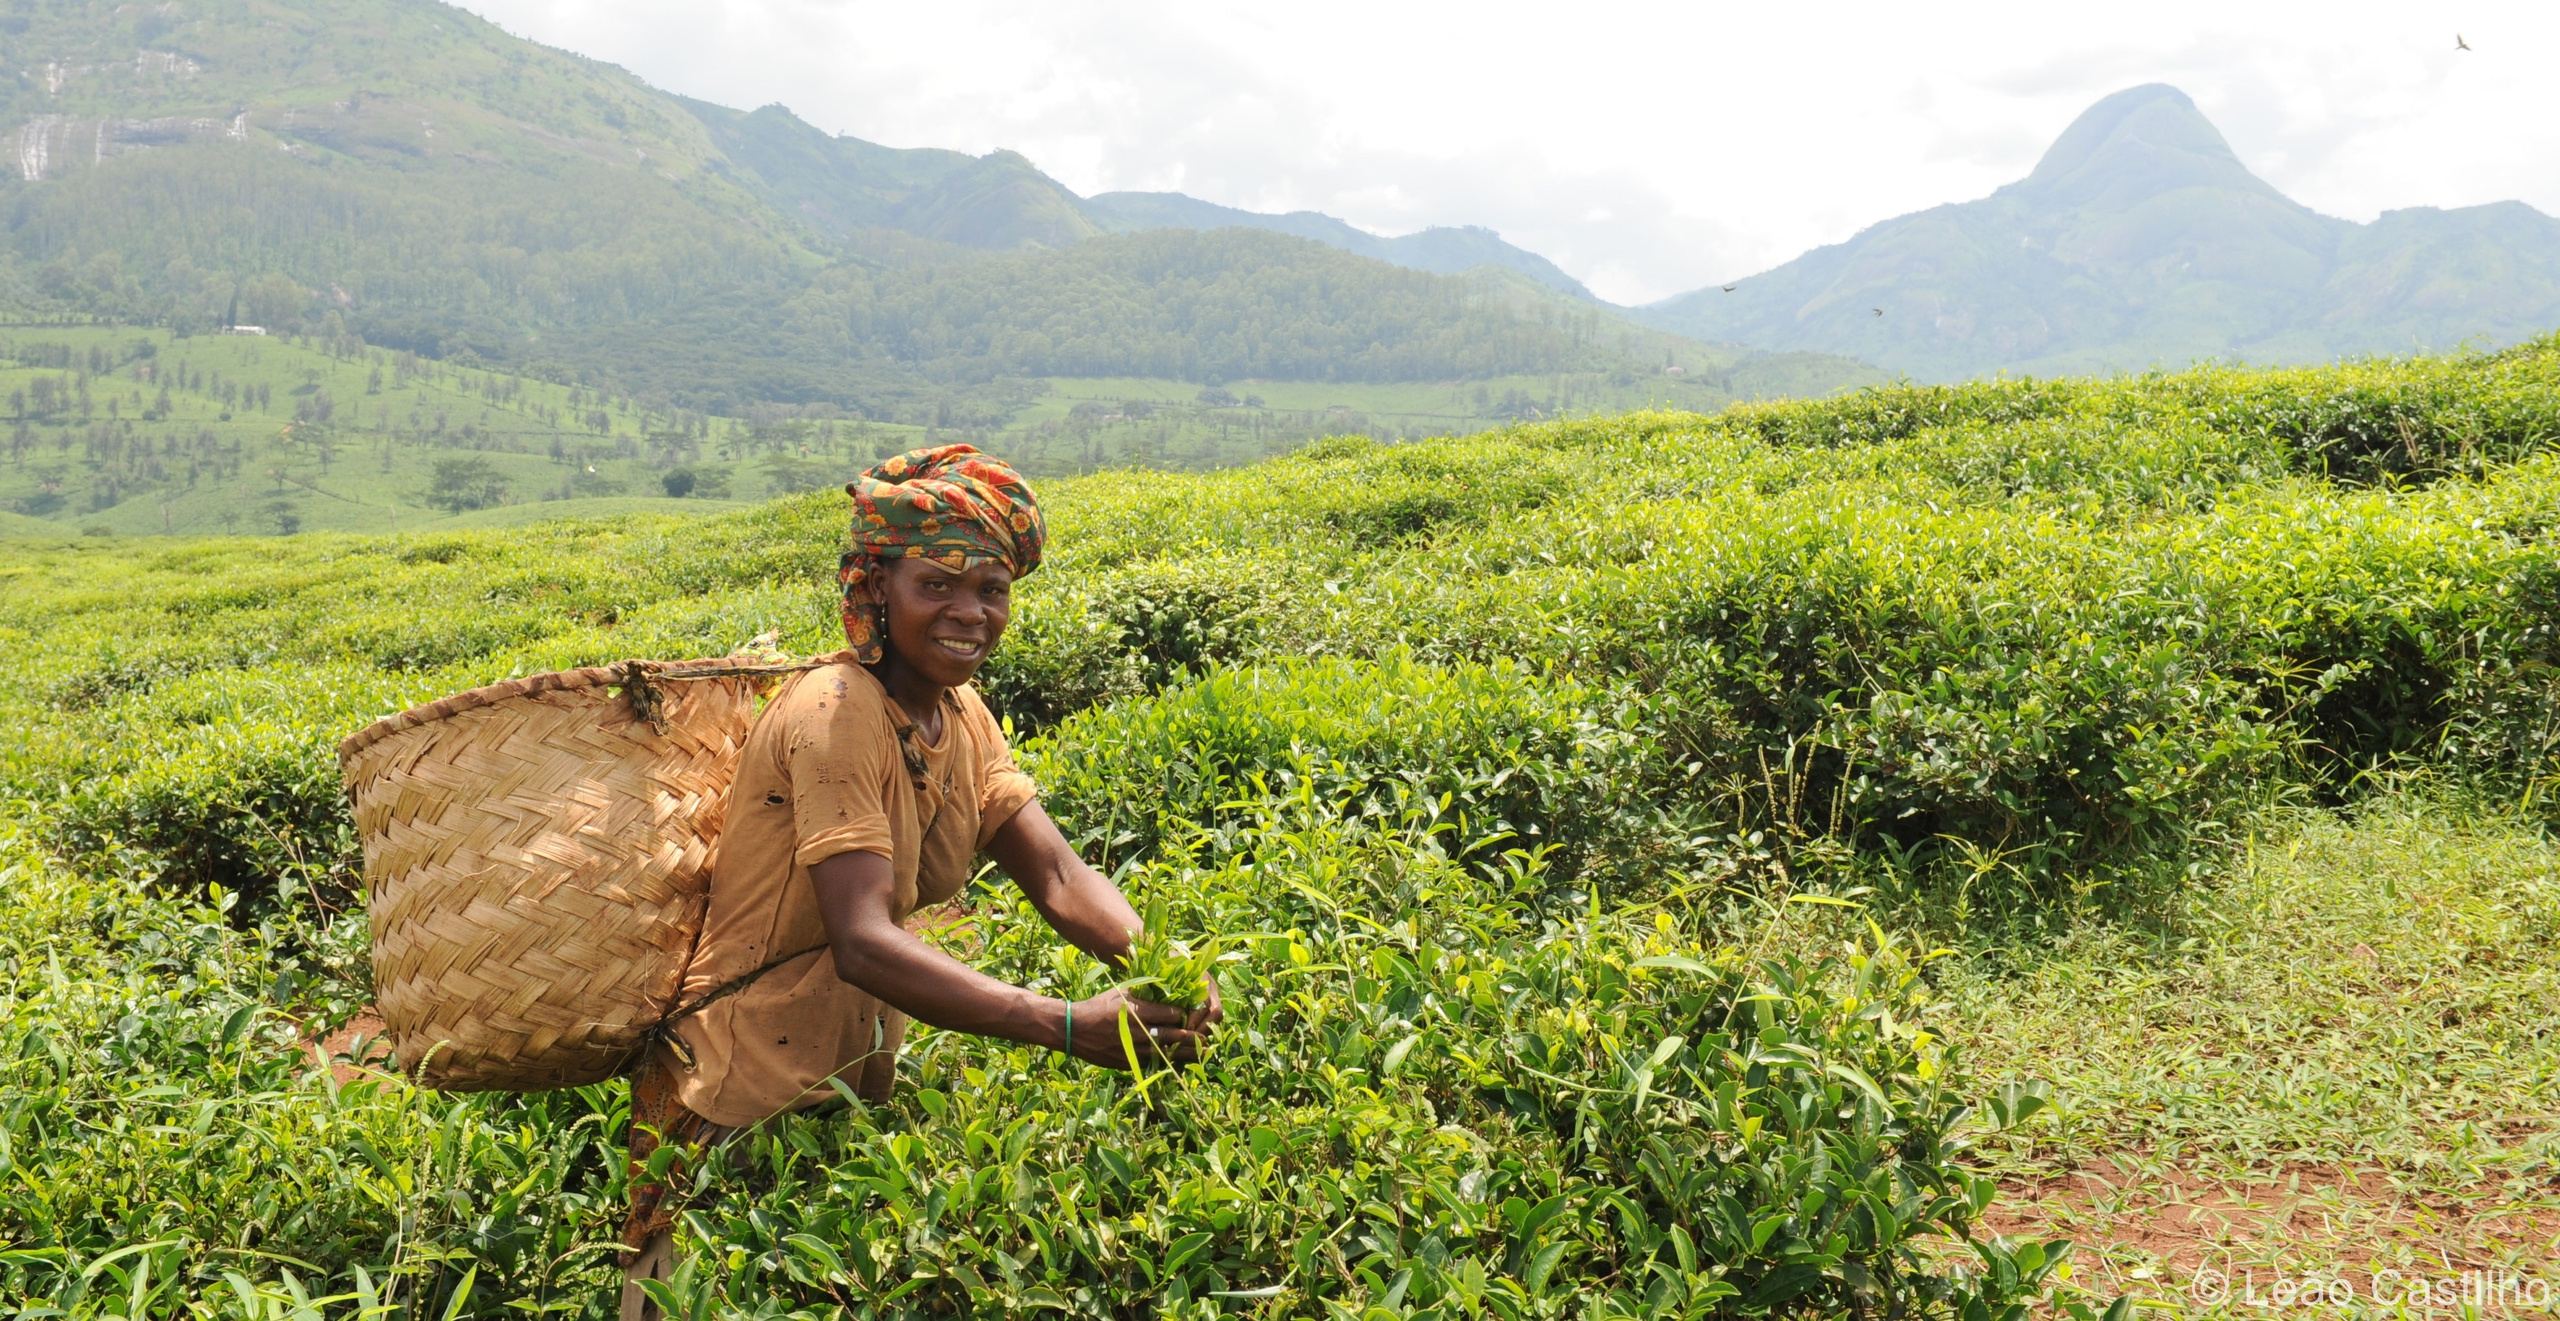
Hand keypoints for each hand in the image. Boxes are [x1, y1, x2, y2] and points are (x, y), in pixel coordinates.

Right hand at [1067, 978, 1219, 1066]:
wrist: (1074, 1029)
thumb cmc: (1099, 1005)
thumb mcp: (1122, 992)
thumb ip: (1145, 992)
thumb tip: (1167, 987)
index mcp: (1138, 1011)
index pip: (1172, 1014)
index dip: (1184, 1015)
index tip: (1193, 1014)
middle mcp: (1138, 1031)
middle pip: (1174, 1036)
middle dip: (1193, 1037)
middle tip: (1208, 1037)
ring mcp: (1133, 1050)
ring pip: (1166, 1054)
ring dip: (1185, 1053)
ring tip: (1202, 1053)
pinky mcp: (1128, 1063)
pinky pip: (1153, 1064)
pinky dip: (1168, 1062)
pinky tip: (1179, 1062)